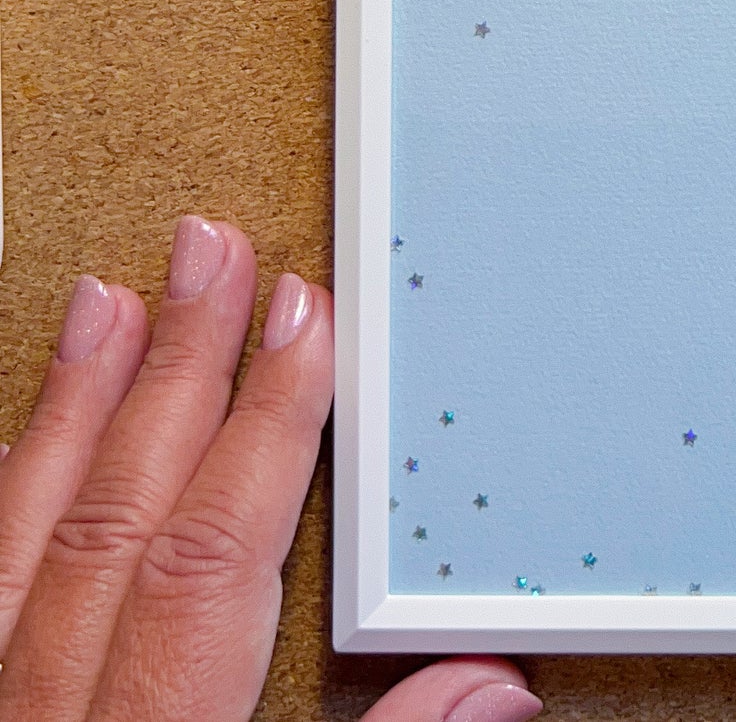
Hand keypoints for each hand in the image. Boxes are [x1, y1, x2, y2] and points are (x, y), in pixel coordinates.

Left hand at [0, 217, 541, 721]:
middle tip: (212, 254)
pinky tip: (26, 437)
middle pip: (122, 514)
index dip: (270, 422)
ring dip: (76, 406)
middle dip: (180, 367)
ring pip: (25, 534)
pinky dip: (2, 494)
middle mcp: (54, 714)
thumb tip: (493, 685)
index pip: (216, 552)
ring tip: (113, 300)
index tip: (303, 319)